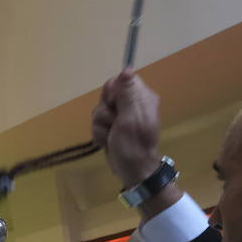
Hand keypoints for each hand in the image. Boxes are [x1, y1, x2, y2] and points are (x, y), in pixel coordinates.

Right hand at [90, 69, 162, 187]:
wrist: (133, 172)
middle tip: (113, 124)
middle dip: (104, 112)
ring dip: (100, 125)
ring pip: (100, 110)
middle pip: (107, 95)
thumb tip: (127, 68)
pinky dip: (100, 133)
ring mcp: (123, 116)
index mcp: (142, 97)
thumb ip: (127, 93)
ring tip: (110, 136)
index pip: (119, 81)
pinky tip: (107, 141)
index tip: (115, 107)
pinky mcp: (114, 127)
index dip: (112, 93)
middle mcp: (133, 104)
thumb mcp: (130, 119)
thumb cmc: (133, 146)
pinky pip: (99, 122)